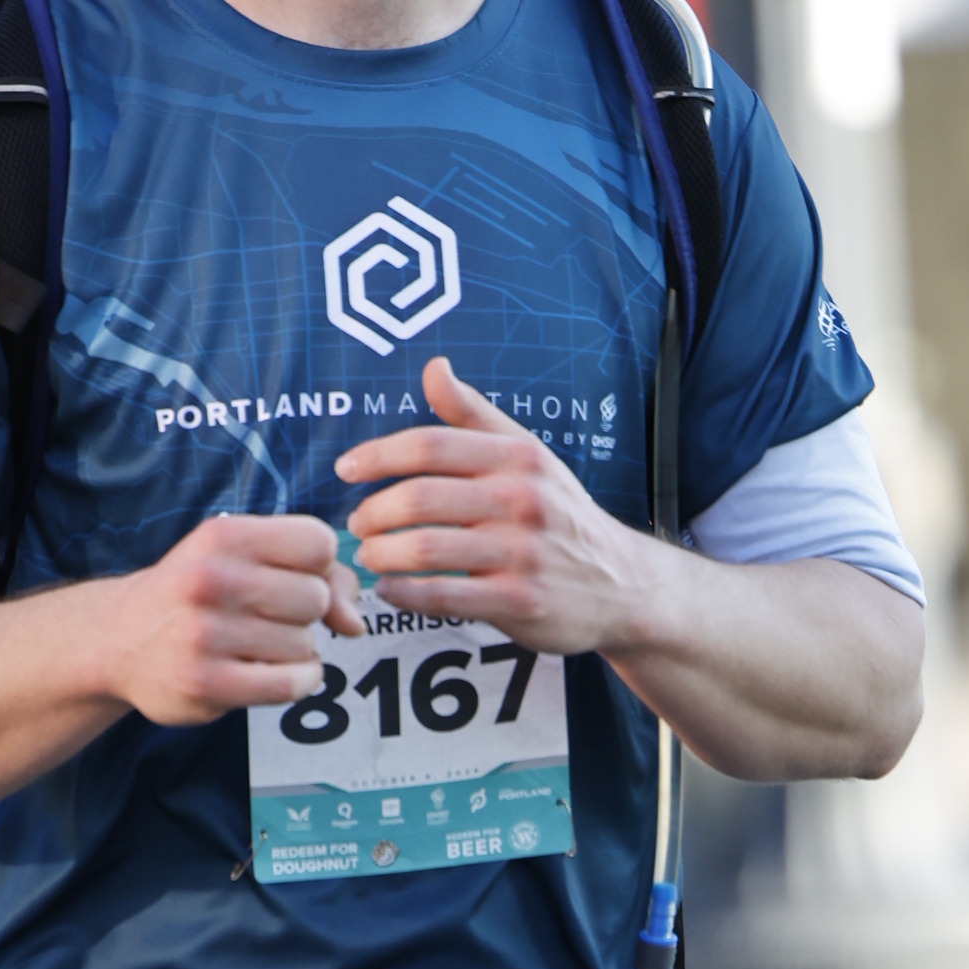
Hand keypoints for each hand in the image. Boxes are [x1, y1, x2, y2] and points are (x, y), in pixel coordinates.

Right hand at [97, 510, 362, 728]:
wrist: (119, 640)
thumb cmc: (198, 593)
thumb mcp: (243, 559)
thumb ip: (316, 574)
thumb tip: (354, 623)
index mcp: (222, 536)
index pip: (318, 544)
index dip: (319, 567)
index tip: (292, 578)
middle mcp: (211, 580)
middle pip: (315, 598)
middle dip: (305, 613)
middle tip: (269, 617)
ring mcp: (205, 635)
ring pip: (306, 644)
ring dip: (296, 651)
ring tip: (257, 645)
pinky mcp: (206, 684)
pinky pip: (292, 684)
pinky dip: (297, 681)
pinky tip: (272, 673)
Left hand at [337, 356, 652, 652]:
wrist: (622, 582)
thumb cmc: (560, 513)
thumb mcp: (527, 455)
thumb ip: (473, 415)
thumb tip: (434, 367)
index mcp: (518, 458)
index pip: (431, 445)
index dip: (378, 455)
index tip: (346, 469)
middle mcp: (522, 501)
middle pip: (420, 498)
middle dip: (373, 512)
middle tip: (357, 523)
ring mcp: (522, 554)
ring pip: (425, 549)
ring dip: (381, 554)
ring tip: (368, 555)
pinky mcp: (519, 602)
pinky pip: (444, 596)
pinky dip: (404, 592)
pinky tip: (389, 588)